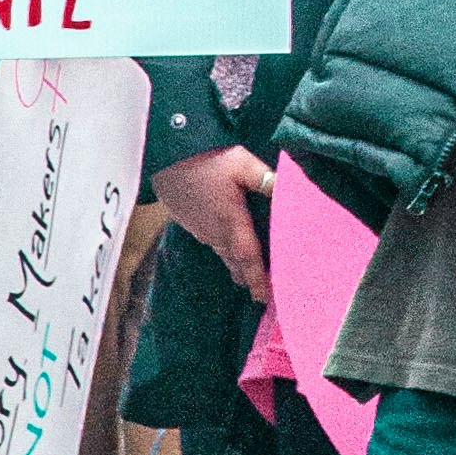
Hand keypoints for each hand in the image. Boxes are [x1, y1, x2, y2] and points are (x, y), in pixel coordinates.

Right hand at [155, 143, 276, 294]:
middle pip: (236, 262)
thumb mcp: (242, 164)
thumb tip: (290, 192)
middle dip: (249, 277)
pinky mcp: (192, 223)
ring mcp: (201, 229)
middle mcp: (215, 232)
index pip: (248, 258)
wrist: (165, 156)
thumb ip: (267, 180)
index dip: (257, 279)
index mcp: (231, 222)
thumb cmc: (205, 160)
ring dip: (237, 266)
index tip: (264, 298)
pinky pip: (213, 245)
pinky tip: (230, 249)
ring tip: (249, 277)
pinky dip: (226, 252)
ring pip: (223, 254)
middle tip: (263, 292)